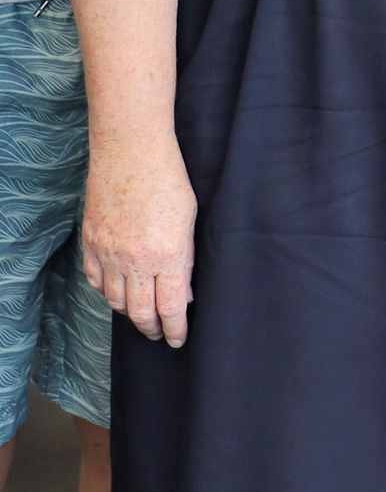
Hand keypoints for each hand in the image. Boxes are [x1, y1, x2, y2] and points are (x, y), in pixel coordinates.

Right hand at [84, 140, 195, 346]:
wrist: (130, 152)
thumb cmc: (169, 178)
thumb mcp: (189, 218)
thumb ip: (185, 258)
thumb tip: (183, 292)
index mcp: (167, 255)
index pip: (170, 307)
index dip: (174, 329)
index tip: (177, 339)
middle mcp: (135, 261)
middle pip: (140, 311)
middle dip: (151, 328)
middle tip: (158, 334)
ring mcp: (108, 254)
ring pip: (115, 301)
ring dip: (129, 312)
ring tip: (140, 316)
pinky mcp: (91, 244)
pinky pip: (95, 281)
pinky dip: (106, 292)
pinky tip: (115, 292)